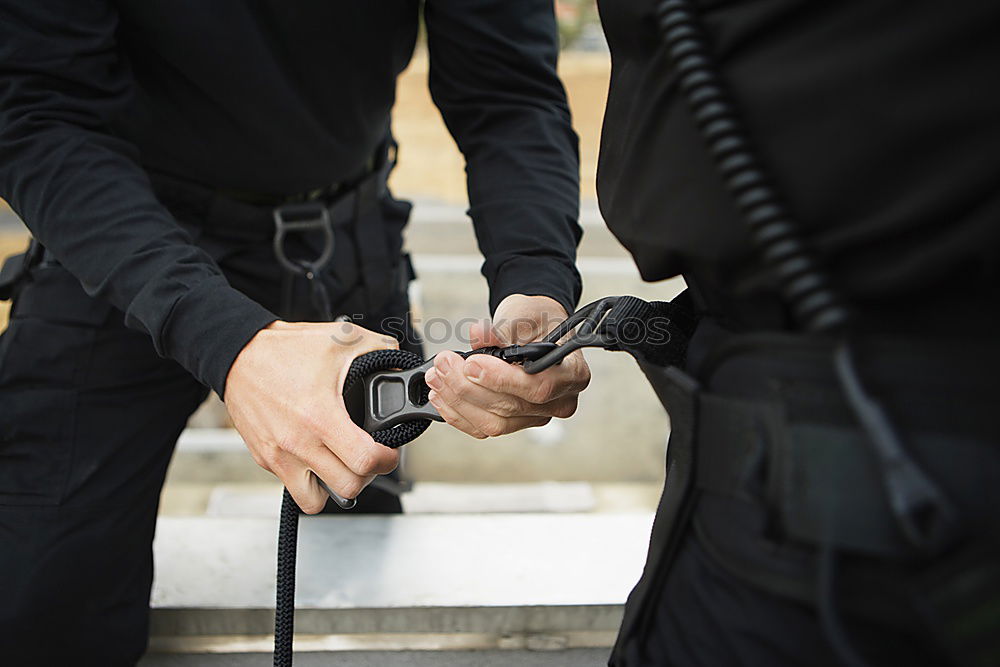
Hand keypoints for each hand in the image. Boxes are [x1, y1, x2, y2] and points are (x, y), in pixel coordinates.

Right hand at [224, 321, 400, 513]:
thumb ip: (381, 350)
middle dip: (367, 475)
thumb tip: (401, 365)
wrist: (238, 354)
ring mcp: (279, 456)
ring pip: (316, 500)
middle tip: (370, 459)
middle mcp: (298, 442)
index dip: (387, 460)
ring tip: (343, 467)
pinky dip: (310, 482)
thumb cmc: (285, 348)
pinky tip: (318, 461)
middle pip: (348, 487)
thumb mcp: (341, 338)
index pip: (365, 461)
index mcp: (320, 417)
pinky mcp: (265, 459)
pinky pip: (293, 487)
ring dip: (335, 487)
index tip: (388, 452)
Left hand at [424, 294, 590, 437]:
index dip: (501, 380)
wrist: (534, 328)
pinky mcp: (514, 423)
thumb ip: (501, 328)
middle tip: (444, 364)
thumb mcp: (523, 314)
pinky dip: (457, 414)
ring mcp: (536, 416)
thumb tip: (478, 334)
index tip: (472, 363)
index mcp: (572, 374)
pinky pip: (483, 429)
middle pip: (510, 407)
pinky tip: (440, 396)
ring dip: (458, 401)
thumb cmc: (536, 320)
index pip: (538, 387)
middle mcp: (559, 402)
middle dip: (468, 387)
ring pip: (493, 423)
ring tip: (436, 377)